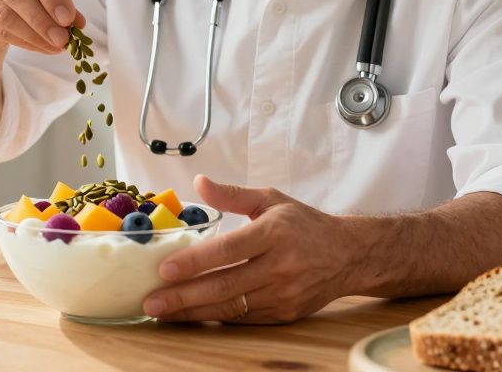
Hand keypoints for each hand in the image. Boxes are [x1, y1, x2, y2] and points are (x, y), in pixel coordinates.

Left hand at [142, 175, 359, 324]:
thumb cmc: (304, 224)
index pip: (228, 249)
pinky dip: (215, 318)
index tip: (165, 269)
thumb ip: (232, 195)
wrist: (349, 255)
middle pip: (225, 285)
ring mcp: (284, 294)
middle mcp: (280, 266)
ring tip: (162, 312)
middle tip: (151, 301)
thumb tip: (199, 183)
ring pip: (231, 308)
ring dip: (193, 312)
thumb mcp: (271, 200)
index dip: (195, 262)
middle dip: (184, 296)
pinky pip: (243, 318)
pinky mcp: (285, 314)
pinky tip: (190, 316)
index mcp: (274, 233)